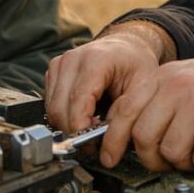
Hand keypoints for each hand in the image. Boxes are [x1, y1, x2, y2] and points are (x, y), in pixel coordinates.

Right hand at [45, 30, 161, 133]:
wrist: (127, 47)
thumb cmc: (136, 64)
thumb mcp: (144, 88)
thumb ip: (126, 115)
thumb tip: (108, 145)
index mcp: (96, 59)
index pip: (77, 100)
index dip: (81, 127)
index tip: (91, 144)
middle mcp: (72, 59)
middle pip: (59, 108)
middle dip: (74, 130)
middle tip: (94, 141)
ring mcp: (60, 64)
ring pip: (51, 109)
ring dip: (68, 124)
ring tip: (92, 126)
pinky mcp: (54, 71)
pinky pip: (50, 104)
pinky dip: (64, 115)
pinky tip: (83, 114)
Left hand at [100, 52, 193, 172]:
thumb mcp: (186, 82)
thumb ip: (159, 104)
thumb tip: (129, 139)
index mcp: (163, 77)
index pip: (124, 110)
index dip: (112, 140)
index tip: (110, 158)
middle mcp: (176, 86)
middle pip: (143, 137)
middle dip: (154, 159)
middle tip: (175, 160)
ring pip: (171, 152)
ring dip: (188, 162)